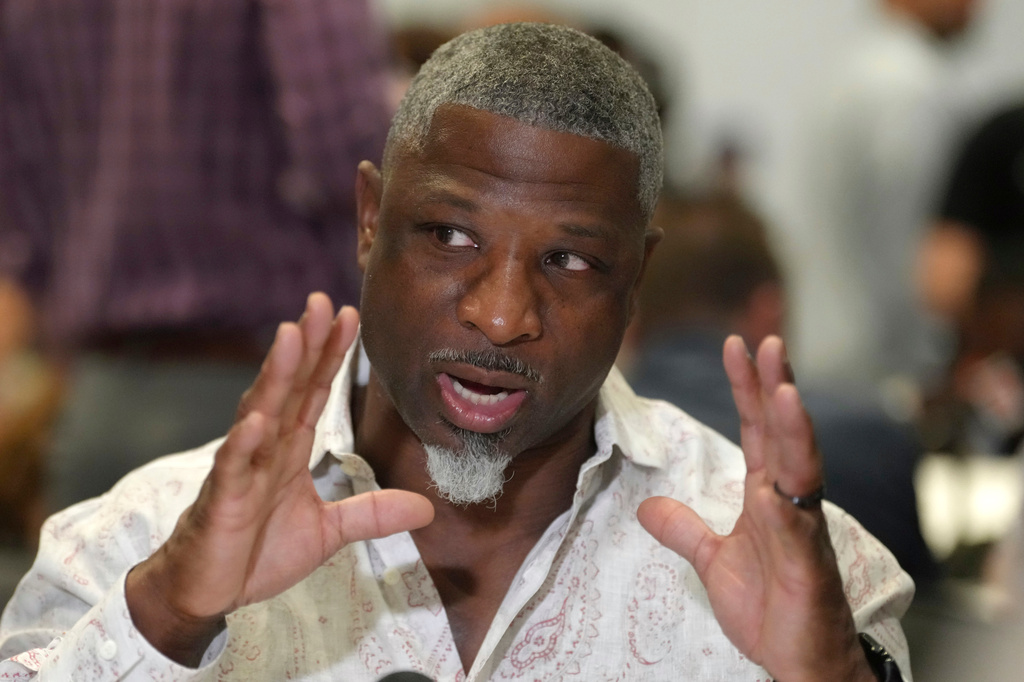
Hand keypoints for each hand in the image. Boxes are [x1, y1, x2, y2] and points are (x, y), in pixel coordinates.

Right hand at [126, 293, 433, 665]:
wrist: (208, 592)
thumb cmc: (258, 552)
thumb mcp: (329, 532)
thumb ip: (371, 514)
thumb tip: (427, 509)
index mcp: (289, 449)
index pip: (314, 392)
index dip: (330, 355)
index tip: (348, 316)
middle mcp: (265, 449)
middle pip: (289, 388)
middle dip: (305, 345)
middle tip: (320, 303)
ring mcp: (241, 471)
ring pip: (259, 413)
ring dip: (275, 375)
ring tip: (291, 336)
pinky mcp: (221, 501)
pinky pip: (232, 468)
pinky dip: (243, 444)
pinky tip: (257, 420)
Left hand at [637, 335, 873, 681]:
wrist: (798, 659)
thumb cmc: (771, 608)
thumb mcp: (713, 561)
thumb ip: (684, 530)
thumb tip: (647, 507)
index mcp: (767, 496)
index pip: (757, 430)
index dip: (748, 389)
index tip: (737, 347)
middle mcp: (789, 501)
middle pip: (782, 434)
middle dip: (774, 387)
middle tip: (766, 341)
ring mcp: (802, 527)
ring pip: (800, 465)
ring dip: (792, 424)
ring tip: (782, 384)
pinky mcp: (808, 560)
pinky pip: (802, 518)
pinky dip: (794, 489)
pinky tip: (785, 464)